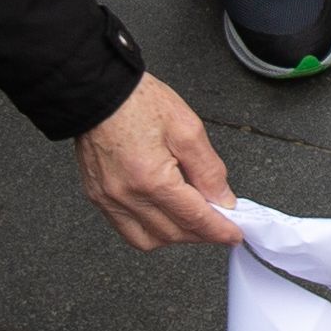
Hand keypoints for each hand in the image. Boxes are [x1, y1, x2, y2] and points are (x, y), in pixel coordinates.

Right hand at [76, 72, 240, 248]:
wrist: (97, 90)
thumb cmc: (137, 102)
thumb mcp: (187, 128)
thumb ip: (209, 170)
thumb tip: (222, 199)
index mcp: (151, 178)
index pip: (194, 218)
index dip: (218, 230)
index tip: (233, 234)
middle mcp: (126, 195)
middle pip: (173, 233)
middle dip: (200, 234)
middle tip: (218, 223)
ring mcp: (108, 199)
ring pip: (149, 239)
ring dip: (176, 236)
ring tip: (192, 221)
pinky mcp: (97, 196)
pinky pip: (127, 230)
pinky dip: (151, 230)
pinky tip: (165, 217)